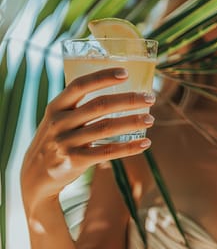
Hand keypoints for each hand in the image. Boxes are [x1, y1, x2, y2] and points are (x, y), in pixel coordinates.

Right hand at [21, 67, 154, 210]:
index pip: (80, 84)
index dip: (103, 77)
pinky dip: (128, 147)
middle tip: (149, 98)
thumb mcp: (57, 119)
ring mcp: (66, 142)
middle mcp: (60, 121)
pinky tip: (144, 143)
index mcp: (56, 106)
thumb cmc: (54, 140)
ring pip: (106, 128)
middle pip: (99, 105)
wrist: (33, 176)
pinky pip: (107, 152)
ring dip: (132, 122)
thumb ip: (77, 107)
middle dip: (128, 99)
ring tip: (150, 119)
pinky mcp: (74, 161)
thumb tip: (114, 93)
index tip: (125, 72)